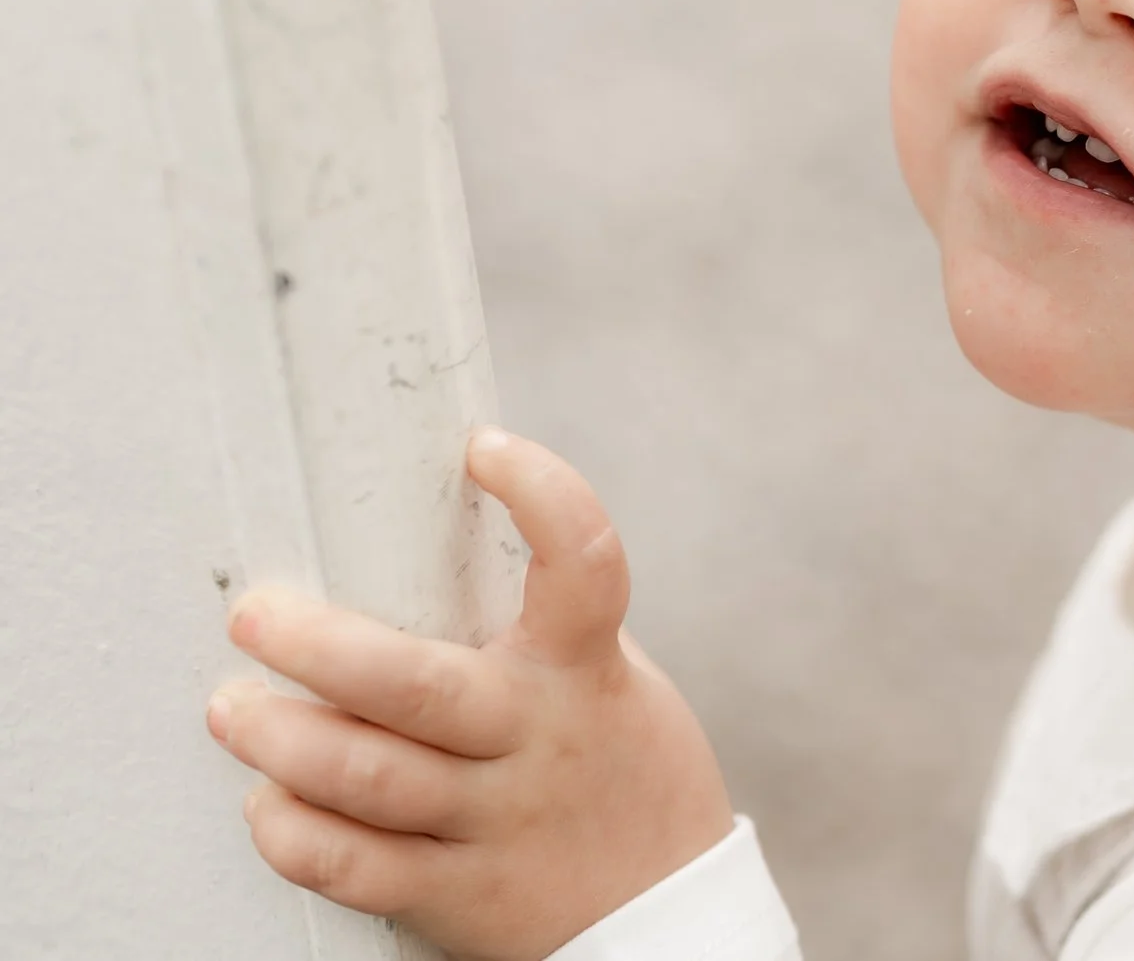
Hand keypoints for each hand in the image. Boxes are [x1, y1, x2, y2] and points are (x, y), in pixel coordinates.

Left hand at [206, 428, 734, 960]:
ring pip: (368, 777)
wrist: (670, 913)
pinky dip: (294, 834)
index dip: (543, 492)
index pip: (584, 562)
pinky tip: (268, 804)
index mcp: (586, 669)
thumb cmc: (617, 768)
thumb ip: (537, 630)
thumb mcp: (609, 682)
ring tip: (232, 710)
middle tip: (254, 616)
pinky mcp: (459, 894)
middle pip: (417, 685)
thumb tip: (427, 539)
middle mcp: (540, 738)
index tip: (485, 450)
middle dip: (319, 647)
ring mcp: (498, 820)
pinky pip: (355, 866)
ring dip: (282, 740)